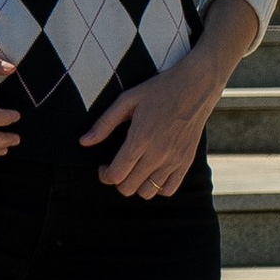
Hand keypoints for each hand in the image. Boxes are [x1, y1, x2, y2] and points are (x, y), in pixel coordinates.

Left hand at [82, 54, 217, 198]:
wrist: (195, 87)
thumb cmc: (159, 90)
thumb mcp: (127, 99)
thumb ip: (104, 123)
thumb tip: (84, 142)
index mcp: (140, 139)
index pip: (115, 175)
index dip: (104, 175)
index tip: (104, 165)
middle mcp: (157, 154)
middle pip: (128, 188)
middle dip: (118, 180)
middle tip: (118, 166)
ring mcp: (173, 160)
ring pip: (147, 193)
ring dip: (137, 184)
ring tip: (136, 169)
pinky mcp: (186, 162)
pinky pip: (168, 190)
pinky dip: (157, 187)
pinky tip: (153, 171)